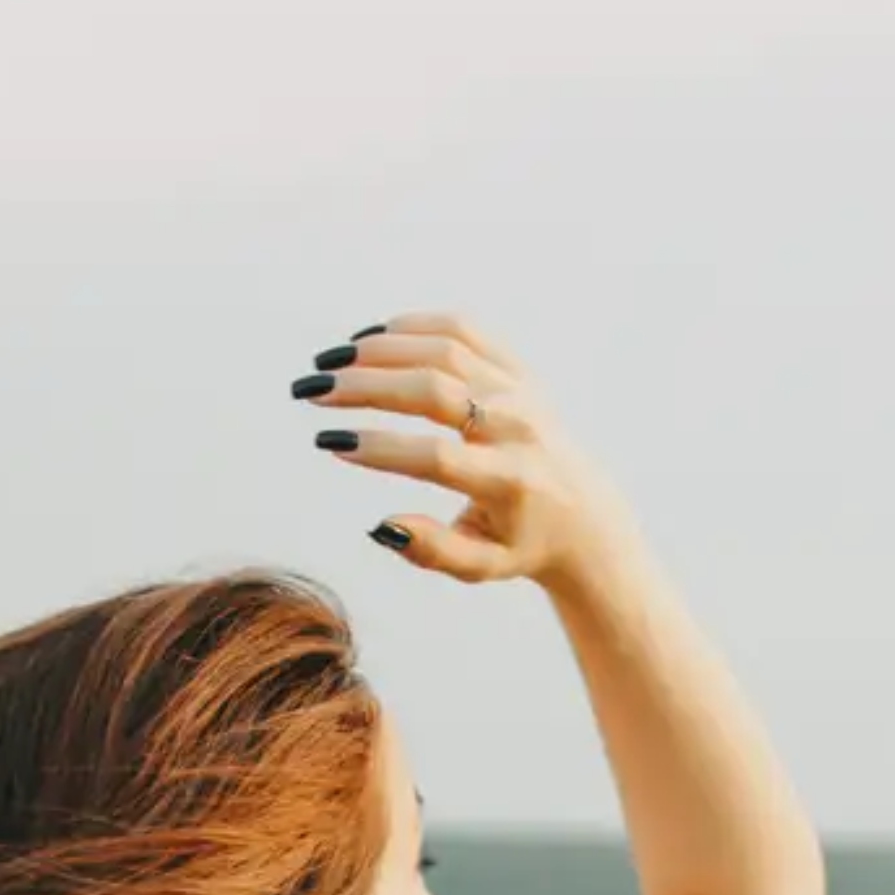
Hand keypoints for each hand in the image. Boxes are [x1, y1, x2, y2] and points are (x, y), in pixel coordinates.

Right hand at [293, 314, 644, 589]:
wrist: (582, 512)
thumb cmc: (519, 543)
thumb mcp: (480, 566)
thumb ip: (432, 552)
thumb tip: (381, 526)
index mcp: (508, 480)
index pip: (435, 457)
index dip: (379, 448)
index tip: (328, 442)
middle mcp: (517, 427)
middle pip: (433, 389)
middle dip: (365, 387)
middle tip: (312, 393)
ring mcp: (519, 390)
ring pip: (443, 349)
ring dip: (379, 350)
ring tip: (330, 365)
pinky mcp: (516, 369)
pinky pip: (462, 331)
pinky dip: (412, 328)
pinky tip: (369, 341)